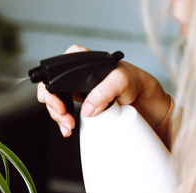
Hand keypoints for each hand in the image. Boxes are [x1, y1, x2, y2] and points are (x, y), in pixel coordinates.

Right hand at [36, 45, 171, 137]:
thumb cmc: (135, 83)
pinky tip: (68, 128)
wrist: (144, 102)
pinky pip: (64, 112)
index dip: (51, 88)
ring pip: (55, 102)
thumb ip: (104, 91)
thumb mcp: (122, 81)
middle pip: (51, 88)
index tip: (60, 104)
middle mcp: (76, 74)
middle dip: (53, 106)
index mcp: (81, 61)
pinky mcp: (80, 103)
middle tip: (64, 117)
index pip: (55, 69)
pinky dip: (63, 122)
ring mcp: (76, 89)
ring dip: (58, 117)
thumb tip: (87, 108)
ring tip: (68, 126)